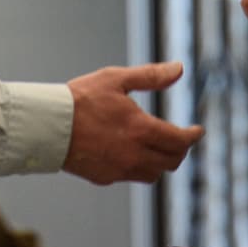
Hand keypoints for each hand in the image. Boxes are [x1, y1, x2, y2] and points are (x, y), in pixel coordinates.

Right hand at [64, 62, 203, 185]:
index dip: (193, 136)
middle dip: (180, 149)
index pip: (180, 141)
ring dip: (162, 162)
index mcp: (141, 129)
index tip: (198, 130)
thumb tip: (179, 69)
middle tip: (181, 138)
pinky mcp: (106, 178)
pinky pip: (132, 177)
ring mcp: (120, 170)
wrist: (49, 125)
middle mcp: (135, 155)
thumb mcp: (117, 79)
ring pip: (154, 174)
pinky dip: (140, 167)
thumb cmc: (82, 97)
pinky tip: (133, 153)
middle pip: (171, 161)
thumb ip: (151, 76)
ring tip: (160, 147)